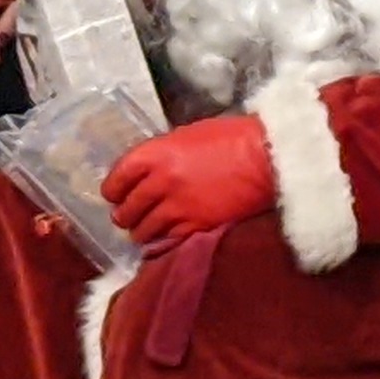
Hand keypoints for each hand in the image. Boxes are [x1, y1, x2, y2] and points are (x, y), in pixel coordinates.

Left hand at [100, 115, 277, 248]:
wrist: (267, 158)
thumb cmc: (231, 138)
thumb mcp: (187, 135)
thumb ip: (161, 154)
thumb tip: (145, 172)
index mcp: (155, 154)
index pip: (117, 180)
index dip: (112, 191)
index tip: (114, 196)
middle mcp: (161, 182)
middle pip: (127, 209)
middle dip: (125, 214)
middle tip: (130, 216)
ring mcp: (178, 208)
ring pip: (143, 231)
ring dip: (142, 232)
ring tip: (147, 230)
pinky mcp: (197, 227)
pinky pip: (167, 242)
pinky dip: (162, 243)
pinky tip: (164, 239)